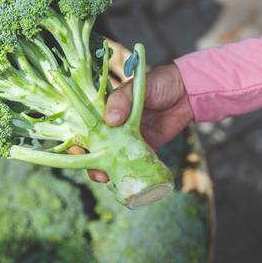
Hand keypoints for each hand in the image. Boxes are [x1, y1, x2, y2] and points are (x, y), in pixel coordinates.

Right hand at [87, 64, 193, 182]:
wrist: (187, 92)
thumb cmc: (158, 83)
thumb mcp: (136, 86)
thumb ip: (121, 100)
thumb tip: (109, 120)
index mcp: (106, 111)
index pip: (86, 127)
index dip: (77, 139)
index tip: (74, 148)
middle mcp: (114, 128)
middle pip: (95, 148)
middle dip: (88, 160)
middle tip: (90, 168)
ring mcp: (128, 140)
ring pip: (111, 160)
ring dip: (104, 171)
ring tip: (103, 176)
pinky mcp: (145, 150)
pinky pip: (133, 165)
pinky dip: (127, 173)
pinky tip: (123, 179)